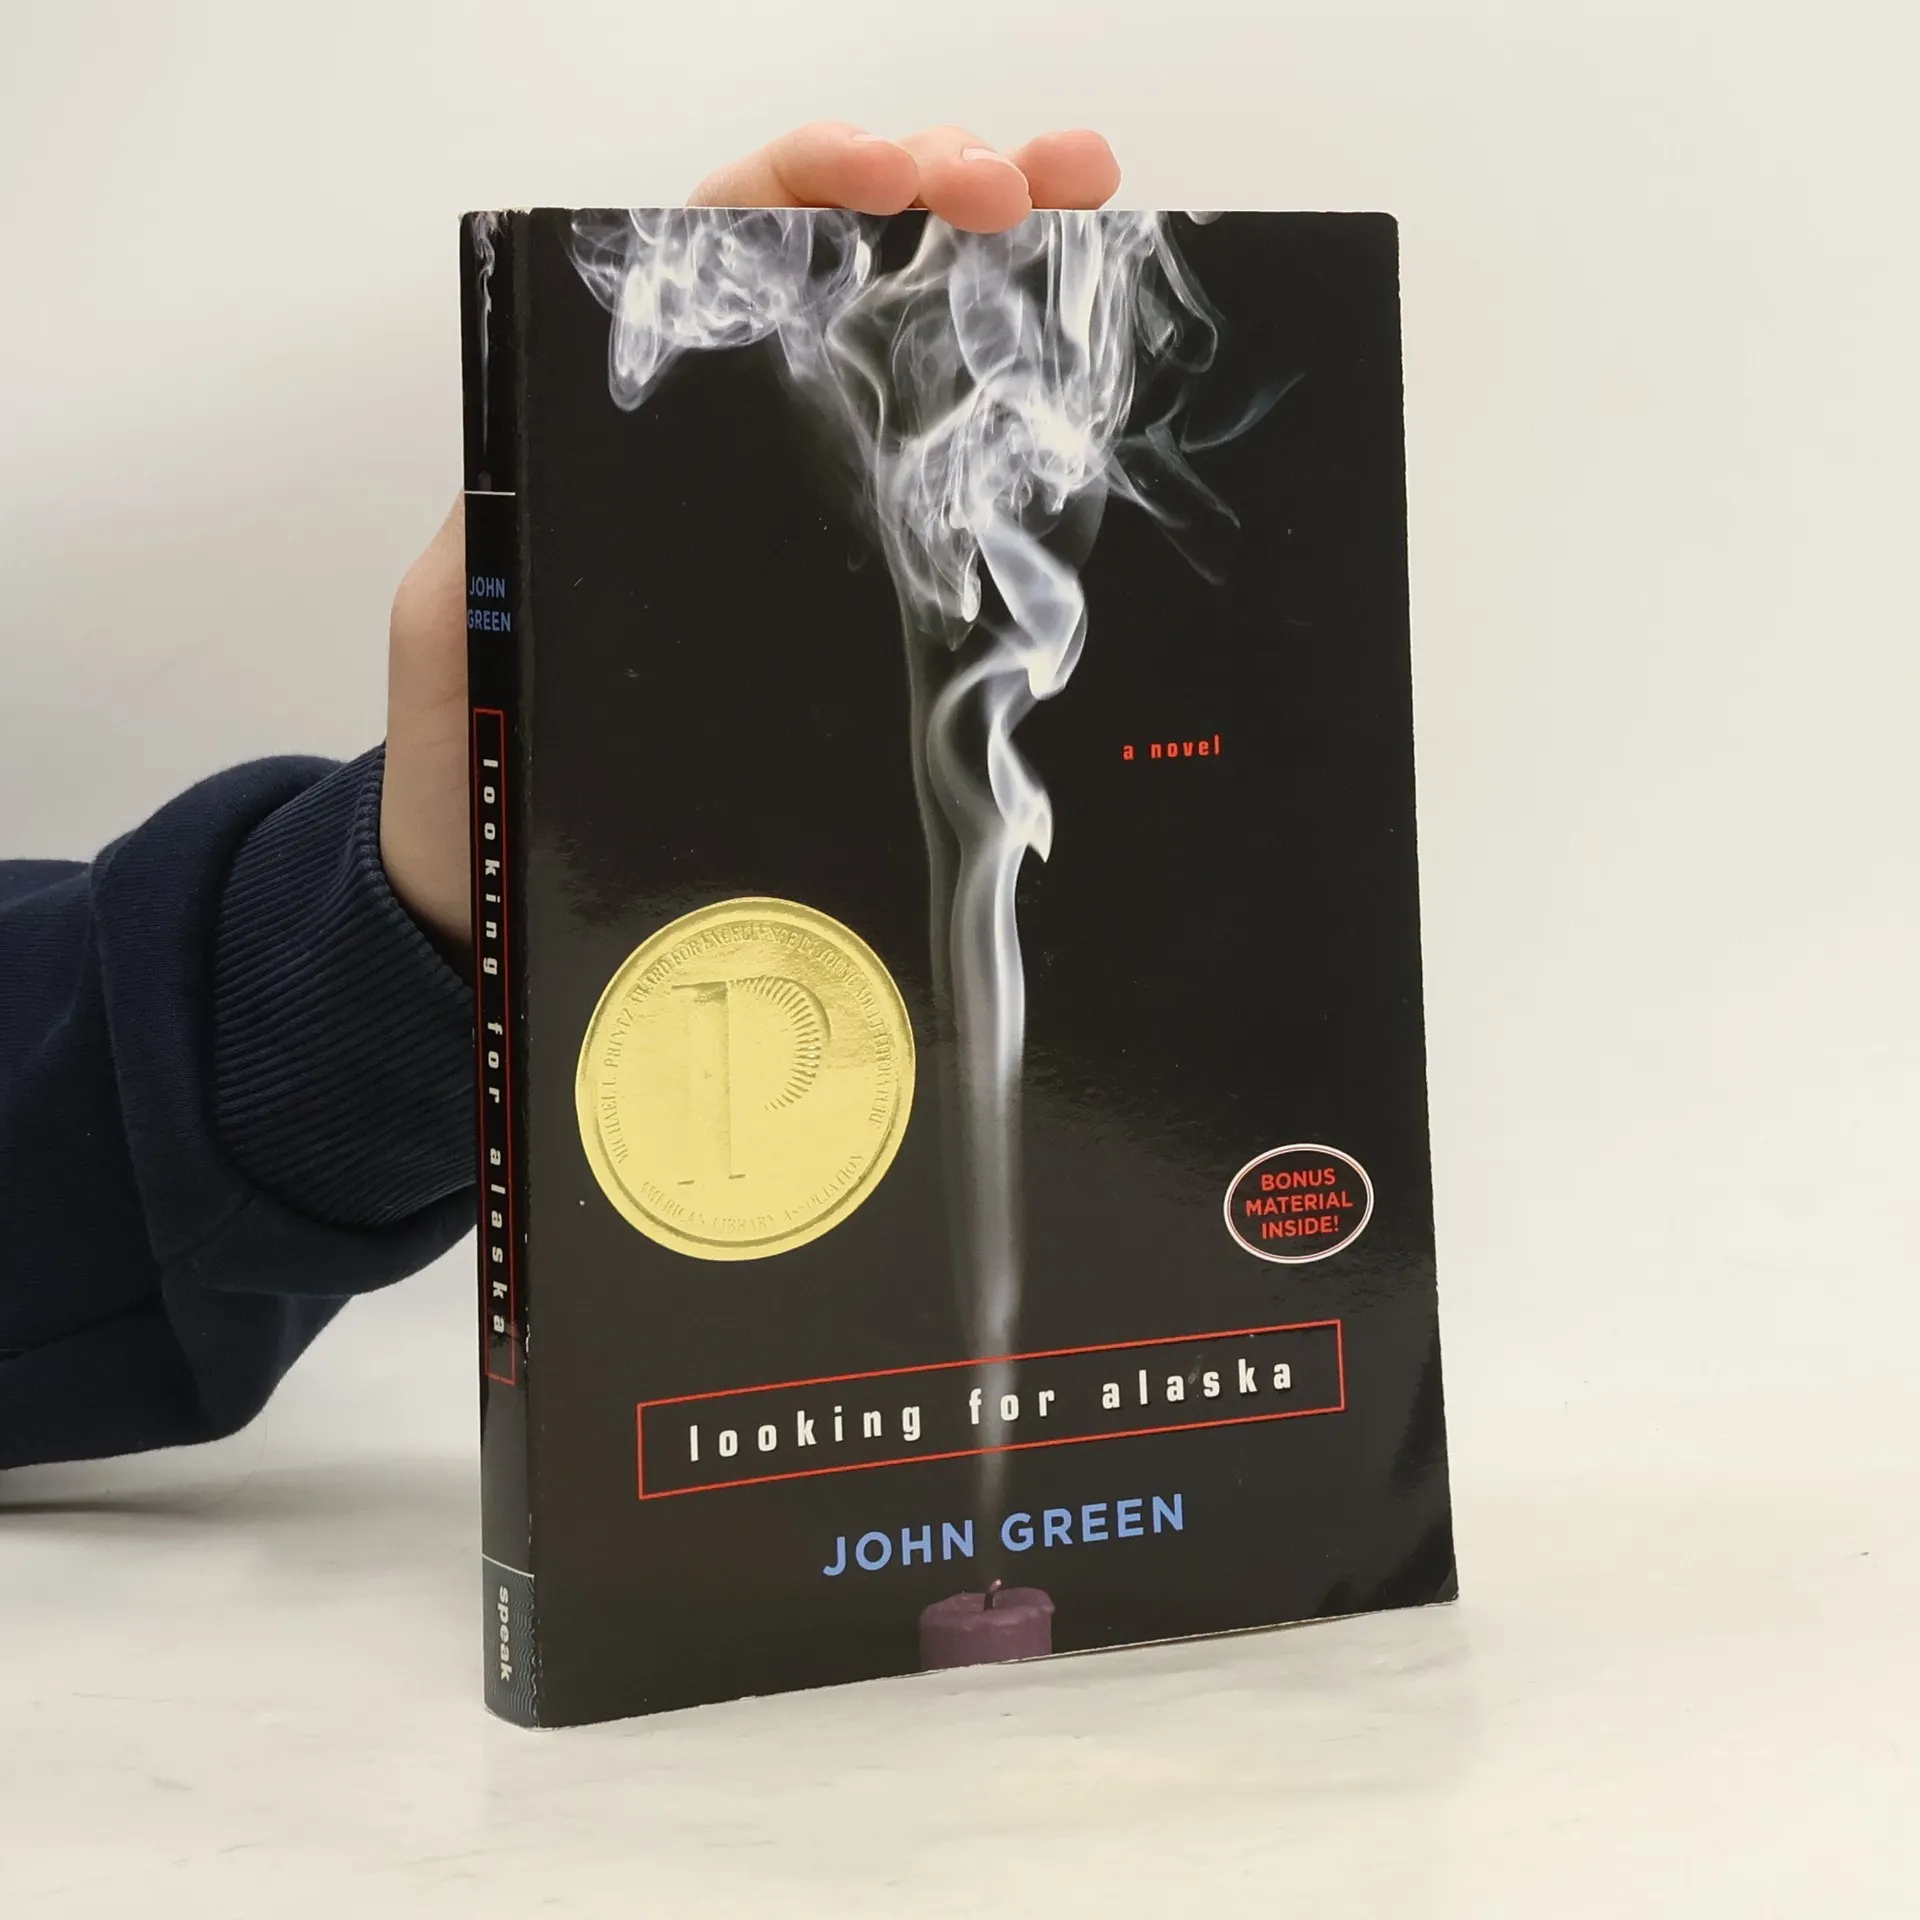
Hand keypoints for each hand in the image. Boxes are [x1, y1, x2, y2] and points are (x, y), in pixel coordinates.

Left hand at [380, 123, 1121, 945]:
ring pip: (899, 347)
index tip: (890, 177)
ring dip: (994, 264)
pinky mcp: (841, 599)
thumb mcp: (462, 631)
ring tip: (1084, 207)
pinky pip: (929, 477)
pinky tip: (1069, 367)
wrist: (506, 893)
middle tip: (1035, 182)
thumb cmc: (473, 764)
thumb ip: (497, 538)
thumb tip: (561, 466)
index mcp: (616, 422)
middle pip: (834, 267)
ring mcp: (789, 512)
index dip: (803, 182)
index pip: (712, 246)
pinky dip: (1004, 406)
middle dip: (938, 187)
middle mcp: (716, 445)